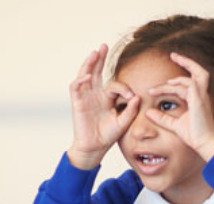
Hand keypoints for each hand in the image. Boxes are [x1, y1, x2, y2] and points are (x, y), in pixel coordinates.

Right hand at [67, 44, 139, 169]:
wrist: (95, 148)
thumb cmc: (108, 136)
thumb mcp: (123, 122)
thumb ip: (130, 110)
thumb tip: (137, 97)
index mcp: (106, 98)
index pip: (114, 85)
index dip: (124, 88)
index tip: (131, 97)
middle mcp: (95, 94)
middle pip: (96, 72)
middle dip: (99, 59)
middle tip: (104, 46)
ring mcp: (85, 97)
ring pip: (84, 75)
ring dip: (89, 63)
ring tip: (94, 52)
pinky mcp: (77, 103)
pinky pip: (75, 88)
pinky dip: (80, 80)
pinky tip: (86, 76)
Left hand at [146, 52, 213, 161]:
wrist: (204, 144)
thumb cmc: (193, 136)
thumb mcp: (174, 125)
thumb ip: (162, 118)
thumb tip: (148, 112)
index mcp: (199, 99)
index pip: (191, 82)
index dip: (178, 79)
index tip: (167, 78)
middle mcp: (202, 96)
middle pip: (200, 72)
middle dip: (188, 62)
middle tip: (173, 55)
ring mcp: (202, 97)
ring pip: (191, 77)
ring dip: (180, 70)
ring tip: (171, 60)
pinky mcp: (199, 100)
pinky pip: (188, 85)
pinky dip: (176, 83)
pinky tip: (166, 85)